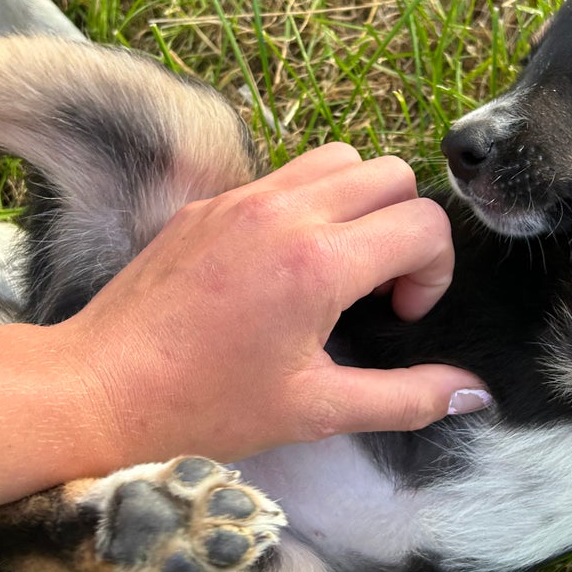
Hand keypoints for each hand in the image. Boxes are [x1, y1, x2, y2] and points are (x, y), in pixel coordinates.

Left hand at [56, 143, 490, 469]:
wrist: (97, 389)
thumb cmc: (202, 407)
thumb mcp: (316, 413)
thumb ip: (406, 399)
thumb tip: (474, 395)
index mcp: (318, 262)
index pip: (423, 224)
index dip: (434, 273)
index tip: (399, 317)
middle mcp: (285, 212)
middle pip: (392, 174)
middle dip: (406, 229)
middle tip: (379, 291)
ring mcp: (243, 198)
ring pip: (341, 158)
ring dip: (361, 204)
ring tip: (339, 269)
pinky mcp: (209, 202)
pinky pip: (286, 174)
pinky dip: (310, 203)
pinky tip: (285, 267)